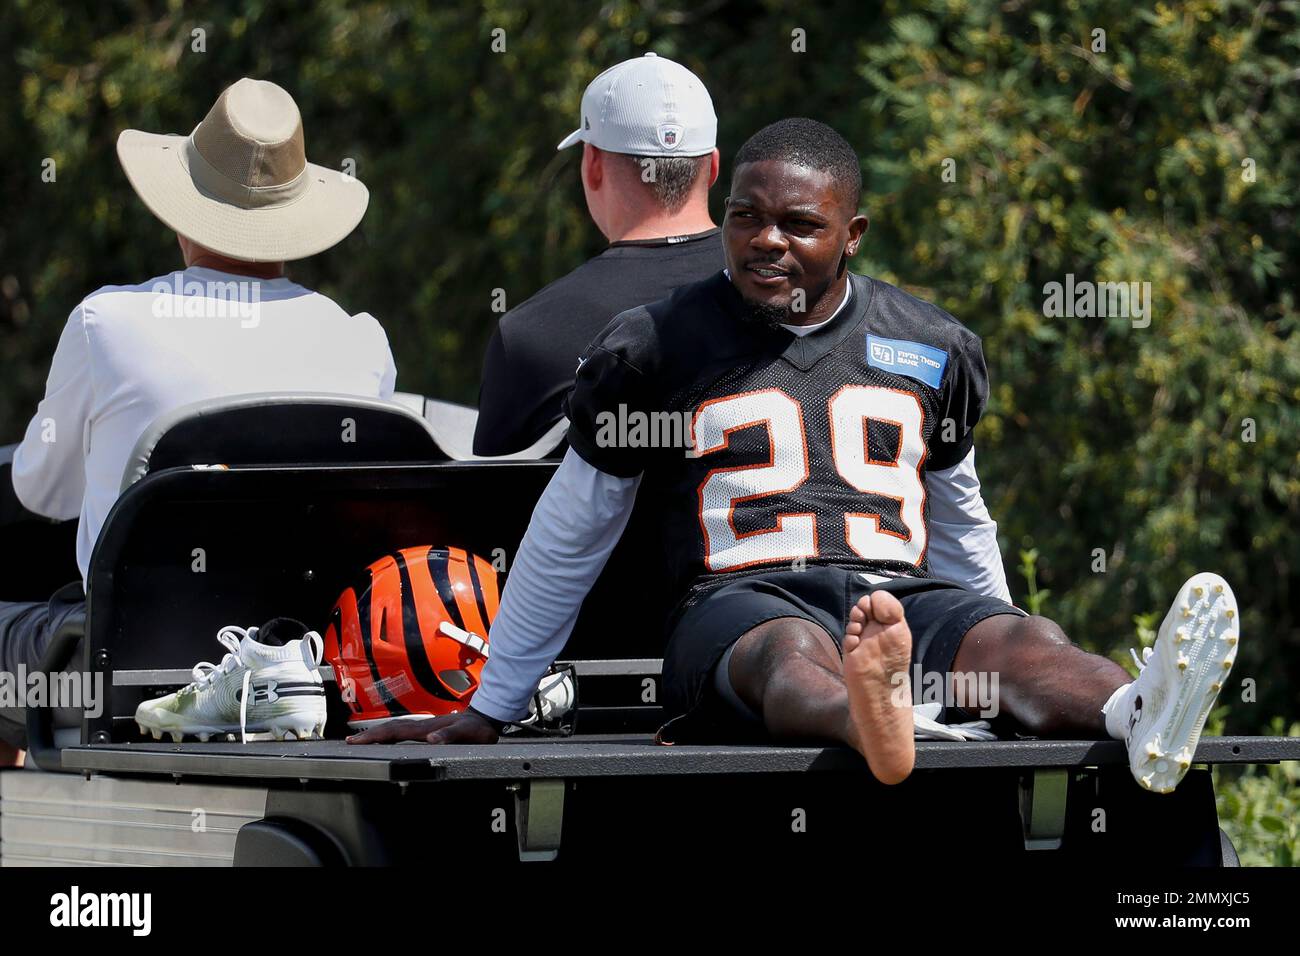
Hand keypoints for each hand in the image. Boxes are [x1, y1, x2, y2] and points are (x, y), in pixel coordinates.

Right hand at [345, 709, 500, 744]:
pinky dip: (388, 734)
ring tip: (359, 740)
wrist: (487, 718)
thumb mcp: (469, 734)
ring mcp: (424, 726)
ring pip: (395, 728)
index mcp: (428, 728)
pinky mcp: (427, 729)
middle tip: (348, 742)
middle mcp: (423, 726)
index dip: (377, 736)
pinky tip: (383, 739)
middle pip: (391, 728)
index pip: (397, 731)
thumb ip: (451, 735)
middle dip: (369, 734)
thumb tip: (432, 739)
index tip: (358, 741)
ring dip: (376, 733)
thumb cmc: (478, 728)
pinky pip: (403, 731)